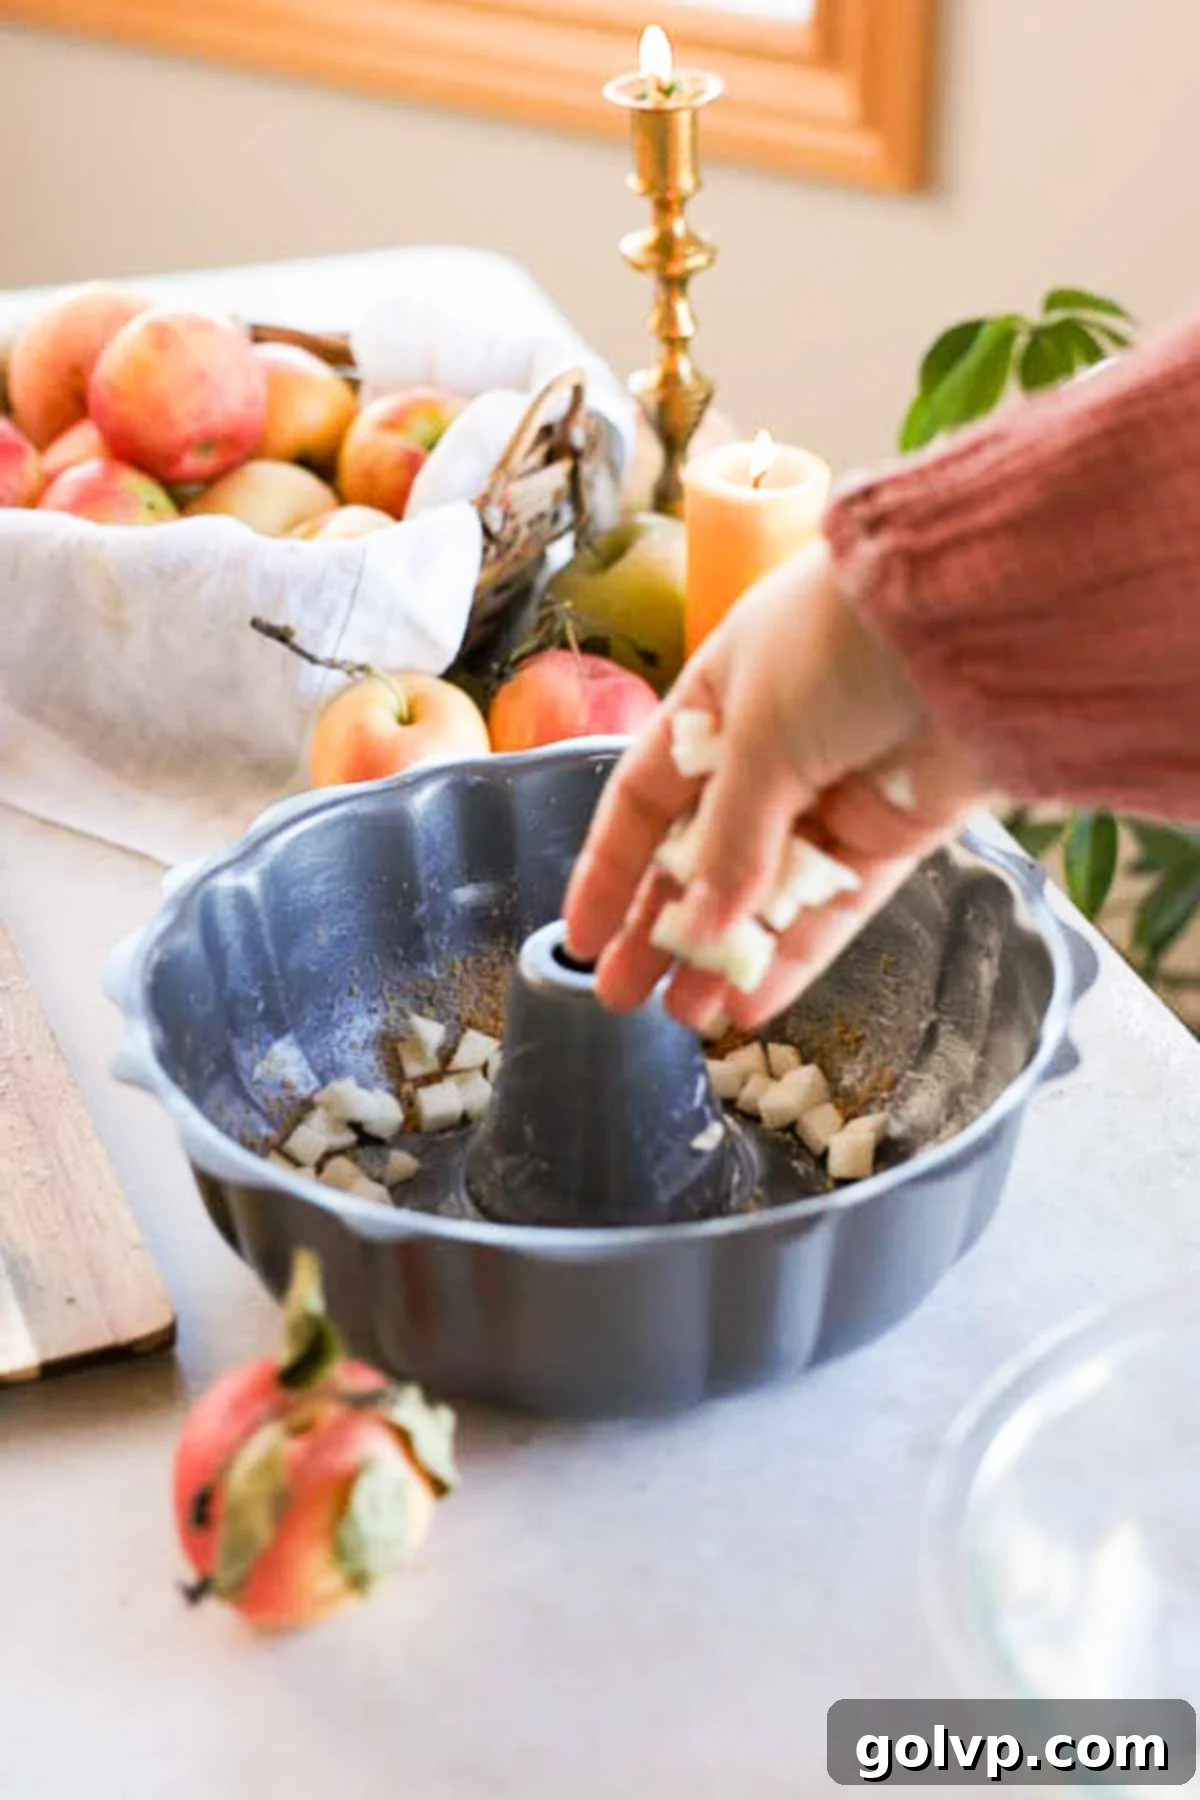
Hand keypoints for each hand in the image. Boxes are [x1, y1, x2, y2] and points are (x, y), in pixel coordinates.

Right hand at [563, 536, 984, 1032]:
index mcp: (717, 703)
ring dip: (725, 952)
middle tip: (623, 994)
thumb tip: (701, 924)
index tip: (581, 934)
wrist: (971, 623)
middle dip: (662, 927)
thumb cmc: (835, 645)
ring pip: (766, 893)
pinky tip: (750, 1002)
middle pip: (701, 857)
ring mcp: (833, 796)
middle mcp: (770, 752)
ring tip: (685, 1017)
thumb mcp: (755, 734)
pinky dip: (794, 953)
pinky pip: (832, 907)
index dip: (611, 867)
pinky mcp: (892, 834)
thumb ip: (729, 838)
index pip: (646, 797)